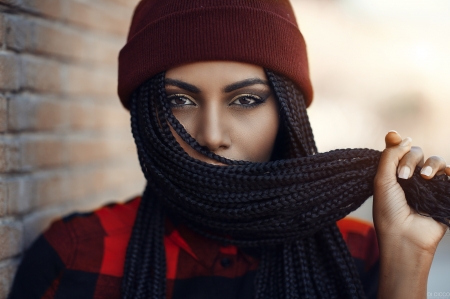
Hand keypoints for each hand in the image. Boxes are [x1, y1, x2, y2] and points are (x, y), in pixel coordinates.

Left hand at [373, 130, 447, 254]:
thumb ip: (390, 156)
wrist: (405, 237)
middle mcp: (411, 177)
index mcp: (394, 173)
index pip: (399, 150)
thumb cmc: (388, 211)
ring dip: (431, 165)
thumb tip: (402, 136)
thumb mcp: (382, 180)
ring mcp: (429, 186)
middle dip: (410, 160)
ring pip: (436, 161)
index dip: (397, 142)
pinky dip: (449, 173)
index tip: (393, 135)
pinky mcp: (445, 194)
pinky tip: (441, 178)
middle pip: (417, 152)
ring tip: (424, 177)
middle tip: (404, 177)